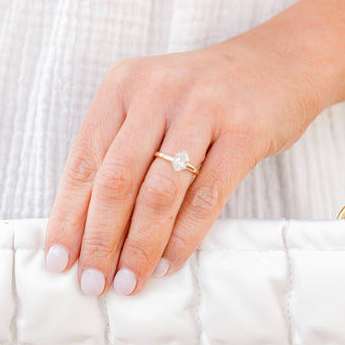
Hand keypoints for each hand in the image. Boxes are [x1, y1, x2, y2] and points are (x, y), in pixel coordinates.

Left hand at [43, 28, 322, 295]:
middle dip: (100, 241)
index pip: (84, 161)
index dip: (68, 216)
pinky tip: (168, 264)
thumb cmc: (207, 100)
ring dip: (140, 247)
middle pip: (116, 180)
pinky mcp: (244, 131)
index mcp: (122, 86)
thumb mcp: (154, 109)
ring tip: (129, 282)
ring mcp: (202, 108)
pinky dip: (183, 238)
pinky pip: (206, 197)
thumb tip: (89, 232)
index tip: (58, 260)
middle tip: (93, 283)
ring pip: (159, 193)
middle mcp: (157, 91)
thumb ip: (121, 155)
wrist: (286, 61)